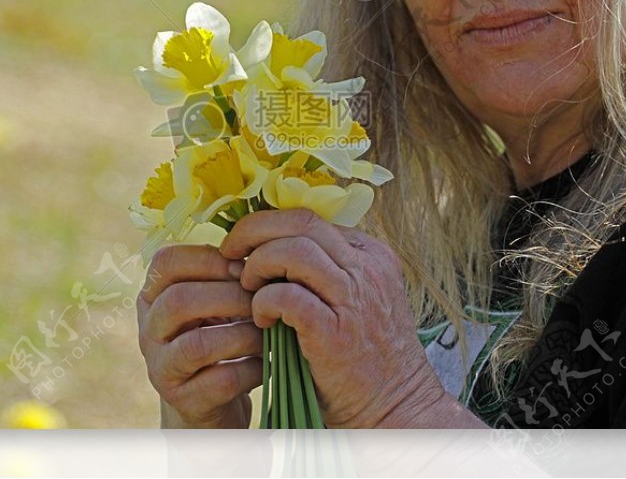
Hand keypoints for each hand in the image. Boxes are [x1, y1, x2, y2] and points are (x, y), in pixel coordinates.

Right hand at [136, 244, 263, 427]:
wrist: (211, 401)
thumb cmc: (221, 334)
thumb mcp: (215, 298)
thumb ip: (226, 270)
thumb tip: (263, 234)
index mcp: (153, 294)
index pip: (166, 261)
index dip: (210, 259)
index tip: (245, 267)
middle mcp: (148, 329)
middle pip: (179, 301)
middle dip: (230, 296)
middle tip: (264, 300)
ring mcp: (161, 367)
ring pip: (197, 344)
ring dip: (242, 334)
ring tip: (269, 330)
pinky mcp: (183, 401)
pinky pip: (218, 381)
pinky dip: (249, 369)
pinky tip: (266, 363)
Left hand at [221, 208, 483, 427]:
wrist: (395, 407)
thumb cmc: (365, 357)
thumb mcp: (355, 299)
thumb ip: (324, 271)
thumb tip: (267, 248)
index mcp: (371, 254)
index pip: (311, 218)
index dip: (270, 226)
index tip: (246, 245)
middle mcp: (367, 268)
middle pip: (301, 222)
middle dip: (254, 231)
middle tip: (230, 253)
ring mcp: (354, 297)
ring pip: (293, 250)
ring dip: (259, 266)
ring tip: (249, 290)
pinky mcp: (335, 331)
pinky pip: (287, 296)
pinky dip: (264, 302)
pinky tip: (262, 320)